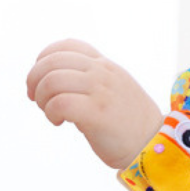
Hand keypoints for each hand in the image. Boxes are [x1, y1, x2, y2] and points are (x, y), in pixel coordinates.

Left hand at [26, 40, 163, 168]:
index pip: (67, 45)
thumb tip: (55, 83)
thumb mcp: (113, 89)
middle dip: (35, 80)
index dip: (44, 59)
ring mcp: (101, 91)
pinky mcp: (97, 113)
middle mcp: (103, 72)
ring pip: (52, 81)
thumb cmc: (129, 124)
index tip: (41, 79)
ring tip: (50, 113)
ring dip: (43, 98)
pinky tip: (58, 122)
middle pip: (52, 61)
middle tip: (37, 99)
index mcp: (105, 65)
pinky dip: (51, 113)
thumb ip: (91, 80)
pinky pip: (60, 103)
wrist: (154, 144)